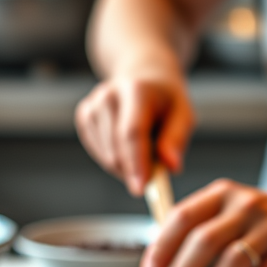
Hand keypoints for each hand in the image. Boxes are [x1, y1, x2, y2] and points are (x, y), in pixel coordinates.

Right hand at [75, 74, 193, 194]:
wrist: (144, 78)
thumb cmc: (165, 101)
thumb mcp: (183, 114)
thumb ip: (176, 139)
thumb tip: (171, 166)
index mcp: (137, 90)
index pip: (132, 132)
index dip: (135, 163)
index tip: (141, 188)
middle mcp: (109, 95)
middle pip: (115, 147)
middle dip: (134, 170)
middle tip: (154, 175)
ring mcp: (93, 105)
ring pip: (105, 154)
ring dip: (125, 166)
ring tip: (144, 152)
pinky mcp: (84, 115)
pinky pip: (97, 151)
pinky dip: (113, 159)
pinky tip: (127, 147)